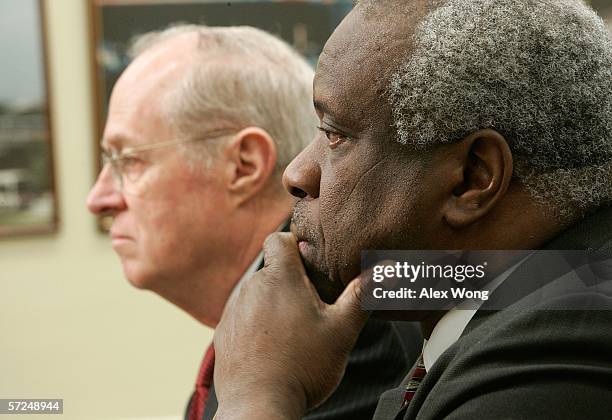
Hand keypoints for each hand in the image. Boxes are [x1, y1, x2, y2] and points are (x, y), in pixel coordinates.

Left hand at [213, 232, 370, 418]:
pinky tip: (273, 347)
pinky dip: (257, 325)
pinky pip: (243, 317)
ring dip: (273, 304)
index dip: (295, 245)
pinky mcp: (224, 333)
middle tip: (312, 307)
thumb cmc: (302, 366)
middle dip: (290, 282)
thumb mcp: (341, 330)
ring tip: (293, 333)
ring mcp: (234, 311)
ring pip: (257, 294)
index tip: (311, 265)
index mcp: (279, 278)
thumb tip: (388, 269)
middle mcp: (250, 287)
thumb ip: (363, 295)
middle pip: (272, 270)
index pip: (279, 239)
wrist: (258, 405)